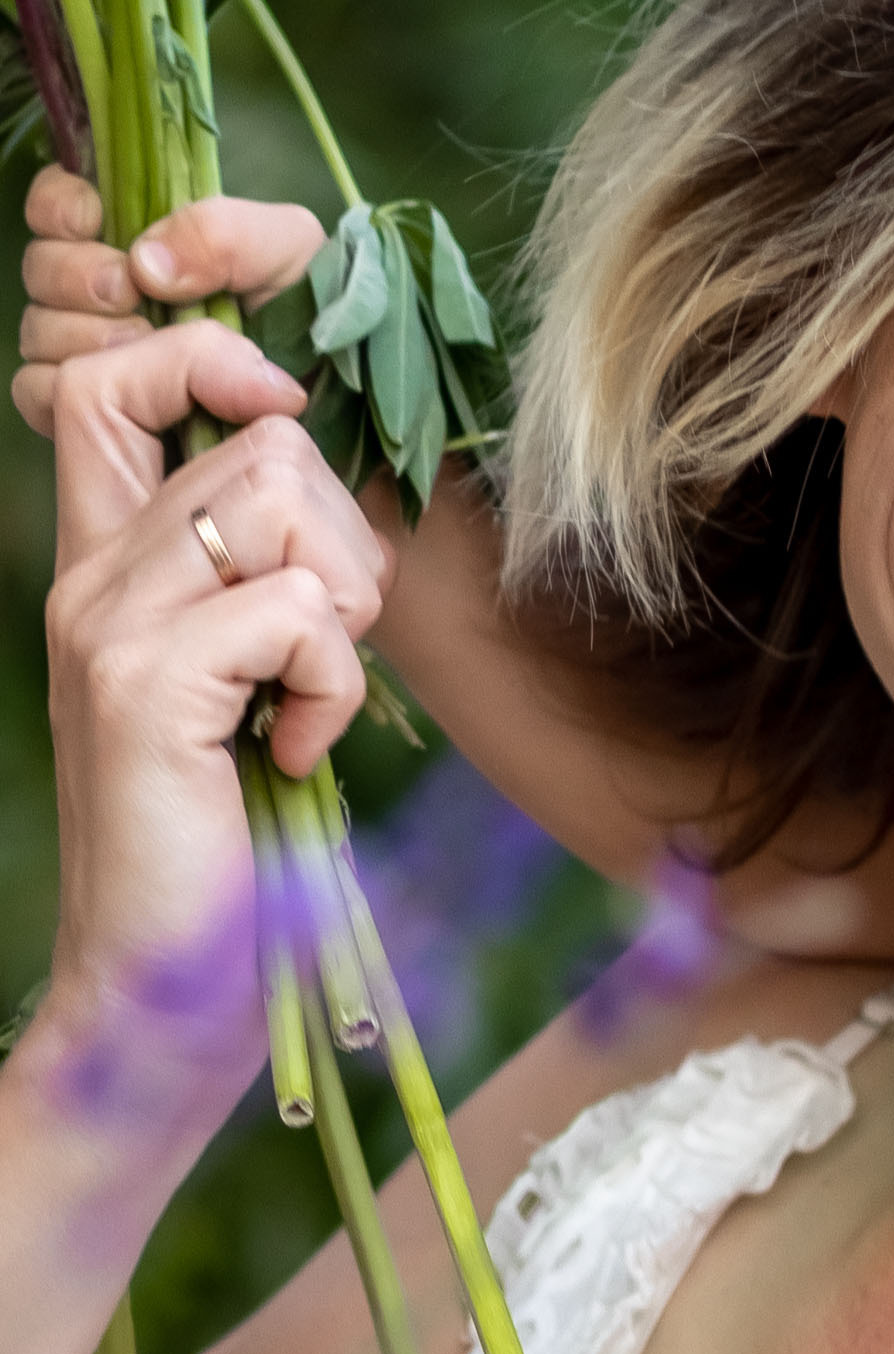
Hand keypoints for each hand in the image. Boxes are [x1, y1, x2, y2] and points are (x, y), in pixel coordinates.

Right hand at [16, 169, 324, 438]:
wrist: (339, 402)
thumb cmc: (316, 317)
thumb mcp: (287, 249)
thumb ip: (221, 232)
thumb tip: (143, 265)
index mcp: (146, 245)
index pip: (61, 210)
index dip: (60, 207)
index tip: (92, 219)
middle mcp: (110, 297)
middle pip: (42, 273)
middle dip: (78, 277)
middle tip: (131, 296)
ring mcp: (101, 357)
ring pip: (39, 333)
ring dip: (82, 333)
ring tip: (144, 345)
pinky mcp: (102, 417)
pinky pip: (37, 395)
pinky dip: (66, 389)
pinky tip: (125, 395)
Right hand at [42, 315, 390, 1088]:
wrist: (162, 988)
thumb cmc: (229, 845)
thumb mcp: (244, 689)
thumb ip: (260, 585)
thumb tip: (335, 500)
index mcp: (104, 568)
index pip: (113, 381)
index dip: (212, 365)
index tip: (280, 444)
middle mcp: (89, 579)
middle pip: (257, 442)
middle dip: (342, 542)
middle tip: (325, 655)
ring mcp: (109, 625)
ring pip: (281, 498)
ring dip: (343, 603)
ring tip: (307, 698)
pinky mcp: (149, 685)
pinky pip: (301, 609)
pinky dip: (332, 687)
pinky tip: (294, 753)